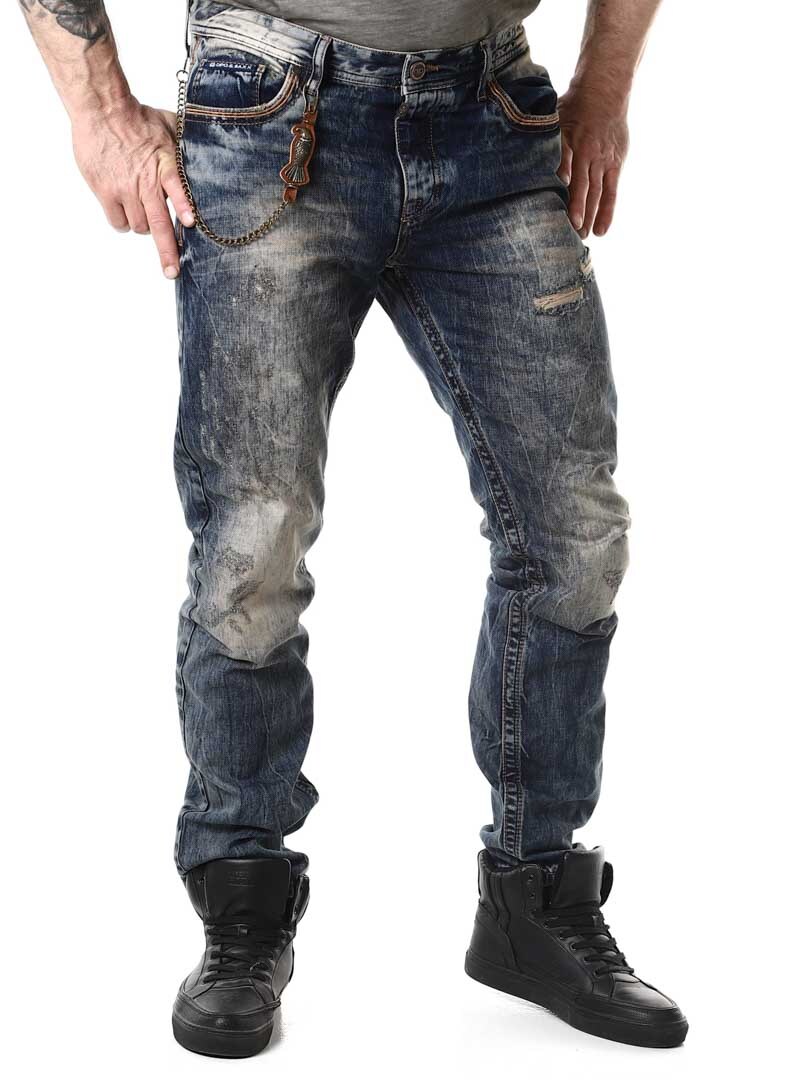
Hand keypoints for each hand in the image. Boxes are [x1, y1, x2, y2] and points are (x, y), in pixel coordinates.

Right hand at [71, 98, 194, 277]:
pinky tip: (126, 209)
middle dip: (167, 251)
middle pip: (158, 223)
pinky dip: (123, 221)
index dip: (183, 205)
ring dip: (144, 226)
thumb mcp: (170, 127)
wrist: (101, 110)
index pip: (176, 187)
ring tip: (144, 210)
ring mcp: (124, 189)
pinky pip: (118, 221)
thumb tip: (210, 148)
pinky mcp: (105, 191)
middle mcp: (145, 181)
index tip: (191, 223)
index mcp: (164, 165)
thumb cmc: (137, 118)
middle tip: (172, 271)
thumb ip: (186, 146)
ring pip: (139, 226)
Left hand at [557, 85, 628, 238]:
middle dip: (578, 213)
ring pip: (598, 193)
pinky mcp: (616, 163)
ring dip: (591, 216)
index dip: (570, 197)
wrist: (604, 91)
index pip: (572, 176)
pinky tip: (602, 230)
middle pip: (584, 189)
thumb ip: (553, 146)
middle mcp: (592, 155)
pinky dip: (607, 210)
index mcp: (576, 145)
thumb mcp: (557, 119)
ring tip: (585, 237)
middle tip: (571, 237)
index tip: (565, 217)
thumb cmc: (574, 106)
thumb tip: (547, 171)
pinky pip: (612, 191)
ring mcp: (605, 160)